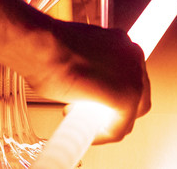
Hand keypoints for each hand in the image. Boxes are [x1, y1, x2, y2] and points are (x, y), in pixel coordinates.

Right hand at [22, 18, 150, 142]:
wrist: (39, 44)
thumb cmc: (47, 46)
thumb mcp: (76, 55)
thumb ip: (90, 70)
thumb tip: (87, 88)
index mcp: (121, 42)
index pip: (128, 77)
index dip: (110, 94)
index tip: (94, 101)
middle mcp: (133, 55)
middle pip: (136, 95)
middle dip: (114, 109)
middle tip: (90, 114)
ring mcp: (134, 75)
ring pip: (132, 112)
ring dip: (110, 123)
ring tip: (86, 124)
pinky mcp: (127, 96)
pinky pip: (120, 127)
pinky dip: (105, 135)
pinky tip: (89, 135)